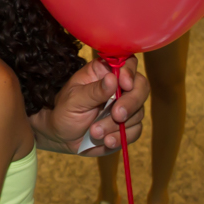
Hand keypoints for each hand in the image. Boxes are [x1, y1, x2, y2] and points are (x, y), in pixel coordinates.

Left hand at [29, 56, 147, 155]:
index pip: (127, 63)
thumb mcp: (74, 99)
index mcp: (103, 72)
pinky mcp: (128, 126)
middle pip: (141, 87)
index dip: (130, 72)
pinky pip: (135, 130)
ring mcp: (125, 106)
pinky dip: (121, 138)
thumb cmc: (65, 111)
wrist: (63, 137)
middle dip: (131, 102)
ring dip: (117, 125)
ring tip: (95, 132)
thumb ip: (94, 90)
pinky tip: (106, 141)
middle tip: (116, 115)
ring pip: (138, 112)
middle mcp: (118, 87)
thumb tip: (113, 78)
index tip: (125, 84)